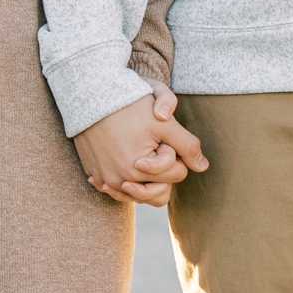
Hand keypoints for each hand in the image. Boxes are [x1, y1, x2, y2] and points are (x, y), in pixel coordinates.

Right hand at [74, 92, 206, 206]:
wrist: (89, 96)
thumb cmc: (130, 105)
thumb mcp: (164, 123)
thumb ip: (188, 146)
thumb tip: (203, 167)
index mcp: (141, 170)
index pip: (178, 174)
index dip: (174, 153)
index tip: (161, 136)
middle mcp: (121, 181)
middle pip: (161, 189)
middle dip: (163, 169)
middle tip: (152, 144)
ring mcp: (106, 181)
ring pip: (140, 195)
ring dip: (147, 180)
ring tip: (144, 156)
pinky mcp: (95, 176)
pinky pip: (119, 190)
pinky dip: (126, 180)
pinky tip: (127, 161)